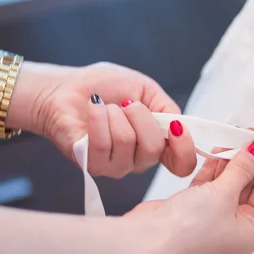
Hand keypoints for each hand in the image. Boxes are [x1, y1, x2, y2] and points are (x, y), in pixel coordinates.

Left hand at [8, 61, 196, 177]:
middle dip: (141, 117)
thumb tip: (179, 127)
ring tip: (105, 106)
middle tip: (127, 103)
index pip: (182, 164)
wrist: (68, 87)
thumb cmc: (106, 87)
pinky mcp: (90, 165)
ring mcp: (115, 166)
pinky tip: (94, 108)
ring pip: (127, 143)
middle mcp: (139, 160)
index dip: (185, 150)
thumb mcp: (147, 90)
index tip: (177, 128)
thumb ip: (168, 110)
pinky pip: (101, 144)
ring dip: (116, 114)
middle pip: (153, 149)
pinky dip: (99, 118)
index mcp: (158, 143)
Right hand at [126, 138, 253, 253]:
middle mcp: (234, 226)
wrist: (147, 238)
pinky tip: (219, 151)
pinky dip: (215, 167)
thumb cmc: (188, 228)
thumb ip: (243, 168)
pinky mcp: (195, 207)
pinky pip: (212, 183)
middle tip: (252, 136)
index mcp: (250, 231)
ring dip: (233, 160)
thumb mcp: (224, 193)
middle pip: (250, 186)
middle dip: (251, 160)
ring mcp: (214, 216)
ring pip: (230, 182)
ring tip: (236, 137)